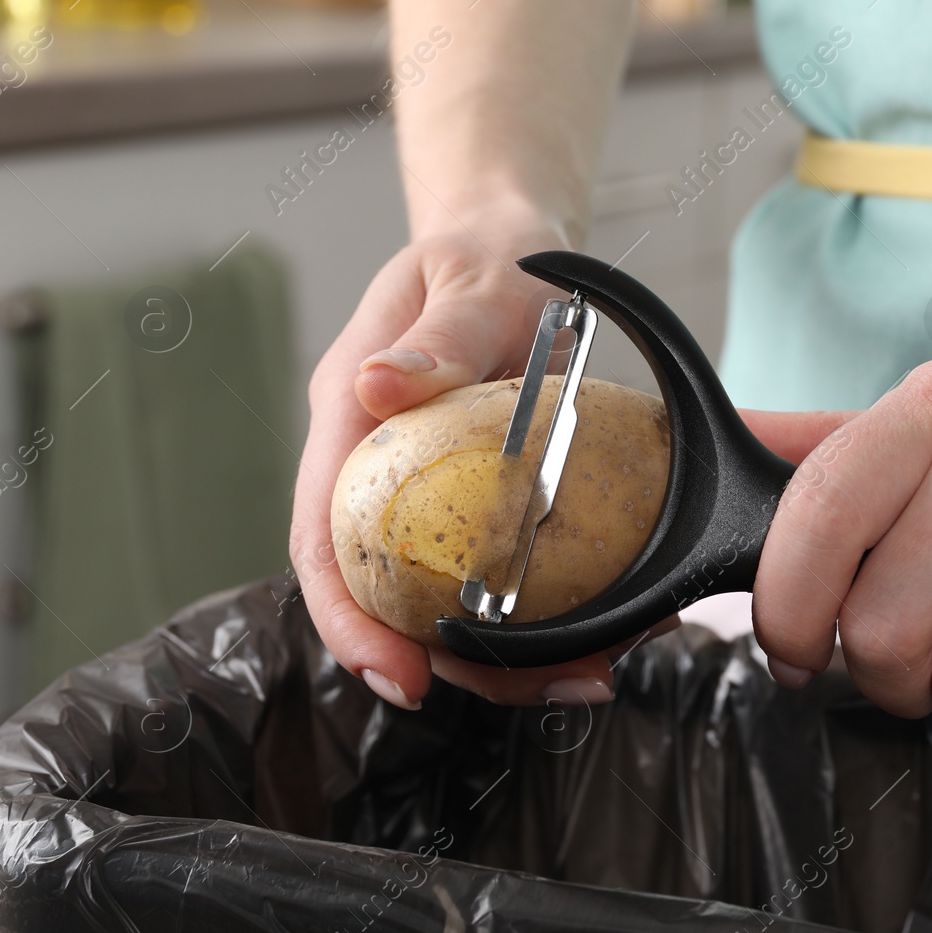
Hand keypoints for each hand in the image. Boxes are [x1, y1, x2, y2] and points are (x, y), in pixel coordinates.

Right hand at [291, 216, 626, 709]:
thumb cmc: (486, 253)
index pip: (323, 543)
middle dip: (454, 664)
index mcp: (352, 424)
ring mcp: (428, 493)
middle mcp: (379, 472)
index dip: (349, 624)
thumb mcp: (469, 281)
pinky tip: (609, 623)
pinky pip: (498, 573)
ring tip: (591, 672)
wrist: (515, 244)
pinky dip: (549, 611)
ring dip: (514, 652)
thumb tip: (380, 385)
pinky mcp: (478, 503)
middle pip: (388, 597)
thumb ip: (435, 337)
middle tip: (547, 688)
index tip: (403, 680)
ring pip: (449, 599)